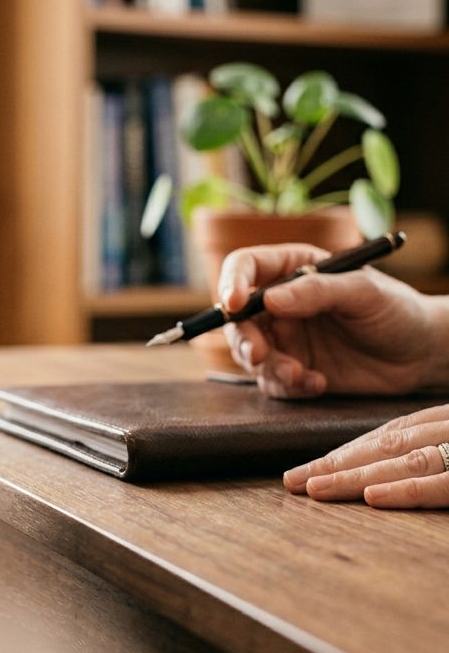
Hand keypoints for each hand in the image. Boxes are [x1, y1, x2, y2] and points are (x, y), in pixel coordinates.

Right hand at [217, 243, 444, 398]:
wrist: (420, 355)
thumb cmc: (397, 311)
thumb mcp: (363, 292)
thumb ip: (317, 291)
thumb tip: (270, 299)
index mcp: (292, 269)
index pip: (245, 266)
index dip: (231, 282)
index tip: (234, 304)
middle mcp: (280, 303)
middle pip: (236, 318)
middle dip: (243, 339)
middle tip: (259, 355)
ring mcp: (284, 338)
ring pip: (249, 354)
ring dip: (268, 367)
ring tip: (300, 375)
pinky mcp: (292, 369)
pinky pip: (271, 382)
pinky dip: (289, 386)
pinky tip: (319, 383)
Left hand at [284, 404, 448, 507]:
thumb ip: (431, 455)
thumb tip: (387, 472)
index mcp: (444, 424)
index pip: (386, 438)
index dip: (345, 455)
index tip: (309, 471)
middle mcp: (448, 431)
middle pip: (384, 447)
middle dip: (334, 464)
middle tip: (292, 480)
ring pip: (403, 461)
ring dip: (355, 476)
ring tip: (314, 488)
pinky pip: (441, 484)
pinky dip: (405, 490)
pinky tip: (371, 497)